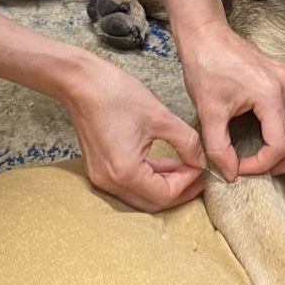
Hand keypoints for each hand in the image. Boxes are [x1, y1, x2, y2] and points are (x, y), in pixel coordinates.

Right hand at [61, 55, 205, 211]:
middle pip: (152, 202)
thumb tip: (201, 160)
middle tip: (199, 177)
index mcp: (125, 172)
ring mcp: (101, 177)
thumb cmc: (116, 94)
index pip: (164, 195)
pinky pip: (129, 182)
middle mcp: (110, 182)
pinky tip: (167, 163)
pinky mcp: (99, 168)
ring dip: (164, 185)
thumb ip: (187, 142)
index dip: (188, 183)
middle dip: (179, 190)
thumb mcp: (161, 117)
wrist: (82, 82)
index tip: (202, 168)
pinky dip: (149, 177)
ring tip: (186, 168)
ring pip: (141, 194)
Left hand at [177, 20, 284, 181]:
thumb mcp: (208, 112)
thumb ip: (219, 148)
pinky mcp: (284, 78)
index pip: (280, 145)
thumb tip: (230, 173)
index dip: (261, 165)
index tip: (239, 168)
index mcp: (270, 93)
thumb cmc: (205, 65)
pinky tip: (266, 136)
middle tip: (266, 169)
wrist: (205, 35)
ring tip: (268, 157)